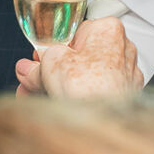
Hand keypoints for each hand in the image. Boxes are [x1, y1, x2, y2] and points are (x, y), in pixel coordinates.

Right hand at [14, 19, 142, 98]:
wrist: (103, 123)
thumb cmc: (86, 87)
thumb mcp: (49, 64)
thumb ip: (36, 66)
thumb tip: (27, 69)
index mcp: (108, 30)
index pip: (75, 33)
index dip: (53, 48)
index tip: (39, 59)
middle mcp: (122, 50)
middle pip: (79, 58)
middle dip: (53, 71)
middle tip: (33, 80)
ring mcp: (125, 76)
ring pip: (86, 78)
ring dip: (60, 86)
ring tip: (35, 96)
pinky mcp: (124, 98)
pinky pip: (95, 93)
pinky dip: (76, 98)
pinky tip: (54, 105)